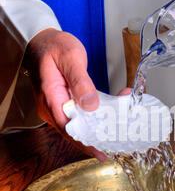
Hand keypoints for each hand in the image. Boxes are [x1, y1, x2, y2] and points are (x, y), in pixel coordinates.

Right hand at [24, 28, 105, 159]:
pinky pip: (79, 117)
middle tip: (114, 146)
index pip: (67, 127)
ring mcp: (57, 107)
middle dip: (94, 139)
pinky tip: (109, 120)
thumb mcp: (70, 58)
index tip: (100, 150)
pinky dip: (94, 119)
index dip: (84, 141)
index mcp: (50, 97)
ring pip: (77, 125)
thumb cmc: (54, 46)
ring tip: (116, 136)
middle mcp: (51, 107)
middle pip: (73, 131)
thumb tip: (91, 104)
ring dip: (96, 129)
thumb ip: (81, 81)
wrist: (43, 40)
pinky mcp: (64, 104)